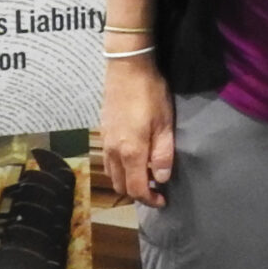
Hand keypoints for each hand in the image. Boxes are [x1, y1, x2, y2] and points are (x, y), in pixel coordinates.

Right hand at [102, 55, 175, 206]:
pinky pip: (108, 162)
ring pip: (112, 175)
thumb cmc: (150, 94)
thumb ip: (163, 153)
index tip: (163, 200)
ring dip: (127, 182)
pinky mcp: (103, 133)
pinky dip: (119, 170)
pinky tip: (133, 160)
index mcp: (130, 152)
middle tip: (157, 189)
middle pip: (121, 186)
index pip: (137, 188)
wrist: (126, 68)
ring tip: (146, 176)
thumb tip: (162, 179)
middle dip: (138, 193)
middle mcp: (113, 152)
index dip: (150, 199)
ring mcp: (105, 143)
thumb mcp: (164, 123)